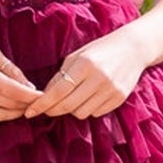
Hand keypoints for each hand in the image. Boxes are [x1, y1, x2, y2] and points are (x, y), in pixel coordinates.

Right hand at [0, 30, 39, 124]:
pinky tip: (4, 110)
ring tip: (22, 107)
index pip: (13, 91)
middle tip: (34, 101)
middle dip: (24, 105)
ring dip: (13, 114)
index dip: (30, 96)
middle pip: (8, 105)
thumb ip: (9, 68)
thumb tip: (28, 85)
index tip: (42, 96)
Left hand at [21, 25, 148, 120]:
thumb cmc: (99, 50)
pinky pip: (96, 113)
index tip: (30, 111)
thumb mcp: (77, 56)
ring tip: (73, 97)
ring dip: (71, 109)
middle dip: (53, 110)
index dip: (42, 104)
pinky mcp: (119, 98)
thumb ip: (60, 76)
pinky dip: (88, 109)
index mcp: (85, 64)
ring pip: (81, 112)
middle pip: (68, 106)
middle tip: (45, 109)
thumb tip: (44, 97)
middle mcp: (99, 78)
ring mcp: (111, 90)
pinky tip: (89, 97)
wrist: (133, 49)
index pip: (58, 91)